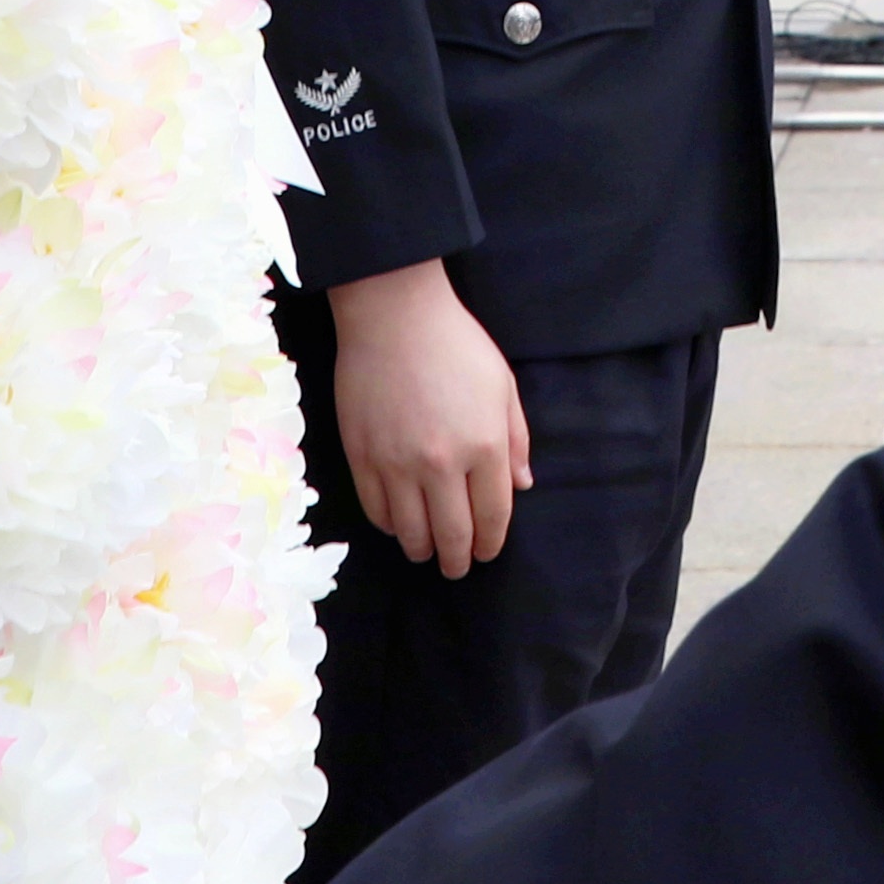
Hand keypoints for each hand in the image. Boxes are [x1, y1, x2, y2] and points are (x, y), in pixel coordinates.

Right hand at [327, 257, 532, 575]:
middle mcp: (442, 463)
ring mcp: (397, 463)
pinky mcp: (362, 456)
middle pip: (452, 535)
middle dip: (458, 560)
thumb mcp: (502, 385)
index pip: (492, 516)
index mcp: (484, 446)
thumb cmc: (455, 344)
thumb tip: (522, 487)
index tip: (486, 552)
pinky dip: (389, 525)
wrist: (393, 315)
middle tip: (457, 568)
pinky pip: (376, 510)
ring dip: (422, 549)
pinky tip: (398, 524)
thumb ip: (516, 440)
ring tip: (427, 552)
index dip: (490, 542)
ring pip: (411, 532)